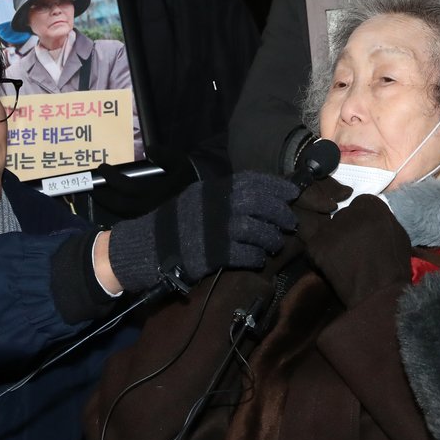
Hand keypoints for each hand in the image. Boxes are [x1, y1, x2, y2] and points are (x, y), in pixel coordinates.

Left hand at [90, 148, 198, 219]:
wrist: (210, 205)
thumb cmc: (194, 180)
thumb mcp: (183, 163)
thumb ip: (165, 155)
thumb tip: (149, 149)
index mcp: (155, 193)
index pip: (125, 186)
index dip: (111, 178)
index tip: (102, 168)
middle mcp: (150, 209)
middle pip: (120, 206)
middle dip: (104, 197)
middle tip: (93, 188)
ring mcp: (152, 219)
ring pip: (125, 215)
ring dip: (111, 206)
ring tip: (102, 196)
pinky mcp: (154, 224)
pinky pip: (132, 219)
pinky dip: (122, 212)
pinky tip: (119, 205)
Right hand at [105, 172, 298, 292]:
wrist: (145, 247)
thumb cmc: (176, 224)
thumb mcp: (199, 200)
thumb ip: (225, 196)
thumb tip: (263, 198)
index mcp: (213, 189)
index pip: (252, 180)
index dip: (277, 186)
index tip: (293, 193)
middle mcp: (215, 205)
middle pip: (259, 204)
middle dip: (280, 213)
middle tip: (290, 223)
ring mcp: (213, 229)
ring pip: (256, 230)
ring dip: (271, 239)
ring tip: (275, 244)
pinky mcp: (211, 254)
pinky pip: (244, 254)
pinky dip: (256, 257)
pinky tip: (258, 259)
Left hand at [305, 197, 410, 307]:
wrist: (378, 291)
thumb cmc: (394, 265)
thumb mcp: (398, 234)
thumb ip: (383, 221)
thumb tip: (372, 222)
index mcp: (371, 205)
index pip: (360, 204)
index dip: (362, 220)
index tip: (364, 233)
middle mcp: (348, 211)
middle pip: (343, 216)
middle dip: (347, 229)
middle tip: (353, 247)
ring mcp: (330, 228)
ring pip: (328, 230)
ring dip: (333, 242)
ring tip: (342, 260)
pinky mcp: (316, 244)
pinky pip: (316, 246)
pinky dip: (321, 256)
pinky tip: (332, 267)